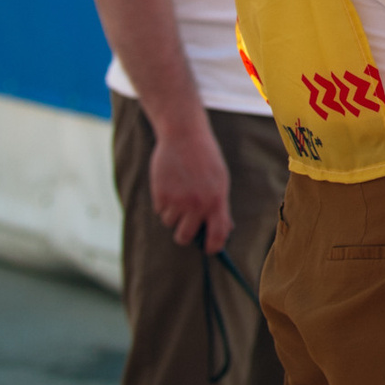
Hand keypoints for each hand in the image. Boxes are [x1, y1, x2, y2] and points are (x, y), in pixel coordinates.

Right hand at [149, 116, 233, 252]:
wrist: (184, 135)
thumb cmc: (205, 158)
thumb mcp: (220, 180)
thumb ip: (221, 206)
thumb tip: (224, 230)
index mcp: (217, 201)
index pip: (217, 235)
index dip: (213, 247)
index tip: (209, 249)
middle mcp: (197, 204)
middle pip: (185, 237)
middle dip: (185, 236)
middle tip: (185, 228)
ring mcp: (178, 200)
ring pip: (170, 223)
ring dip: (173, 215)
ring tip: (178, 194)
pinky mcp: (161, 194)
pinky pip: (160, 210)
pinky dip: (163, 203)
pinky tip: (170, 185)